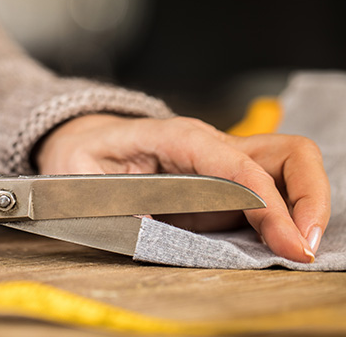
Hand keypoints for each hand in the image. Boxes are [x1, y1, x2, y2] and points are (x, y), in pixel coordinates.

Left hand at [36, 114, 329, 262]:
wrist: (83, 143)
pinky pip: (272, 193)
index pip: (235, 162)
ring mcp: (221, 163)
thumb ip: (110, 200)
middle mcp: (209, 145)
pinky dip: (289, 216)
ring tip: (301, 247)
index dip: (266, 200)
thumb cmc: (81, 155)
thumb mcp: (78, 176)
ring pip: (288, 168)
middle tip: (304, 245)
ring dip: (306, 205)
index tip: (286, 238)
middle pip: (285, 152)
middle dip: (307, 197)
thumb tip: (147, 230)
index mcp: (175, 138)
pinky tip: (286, 243)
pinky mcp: (224, 185)